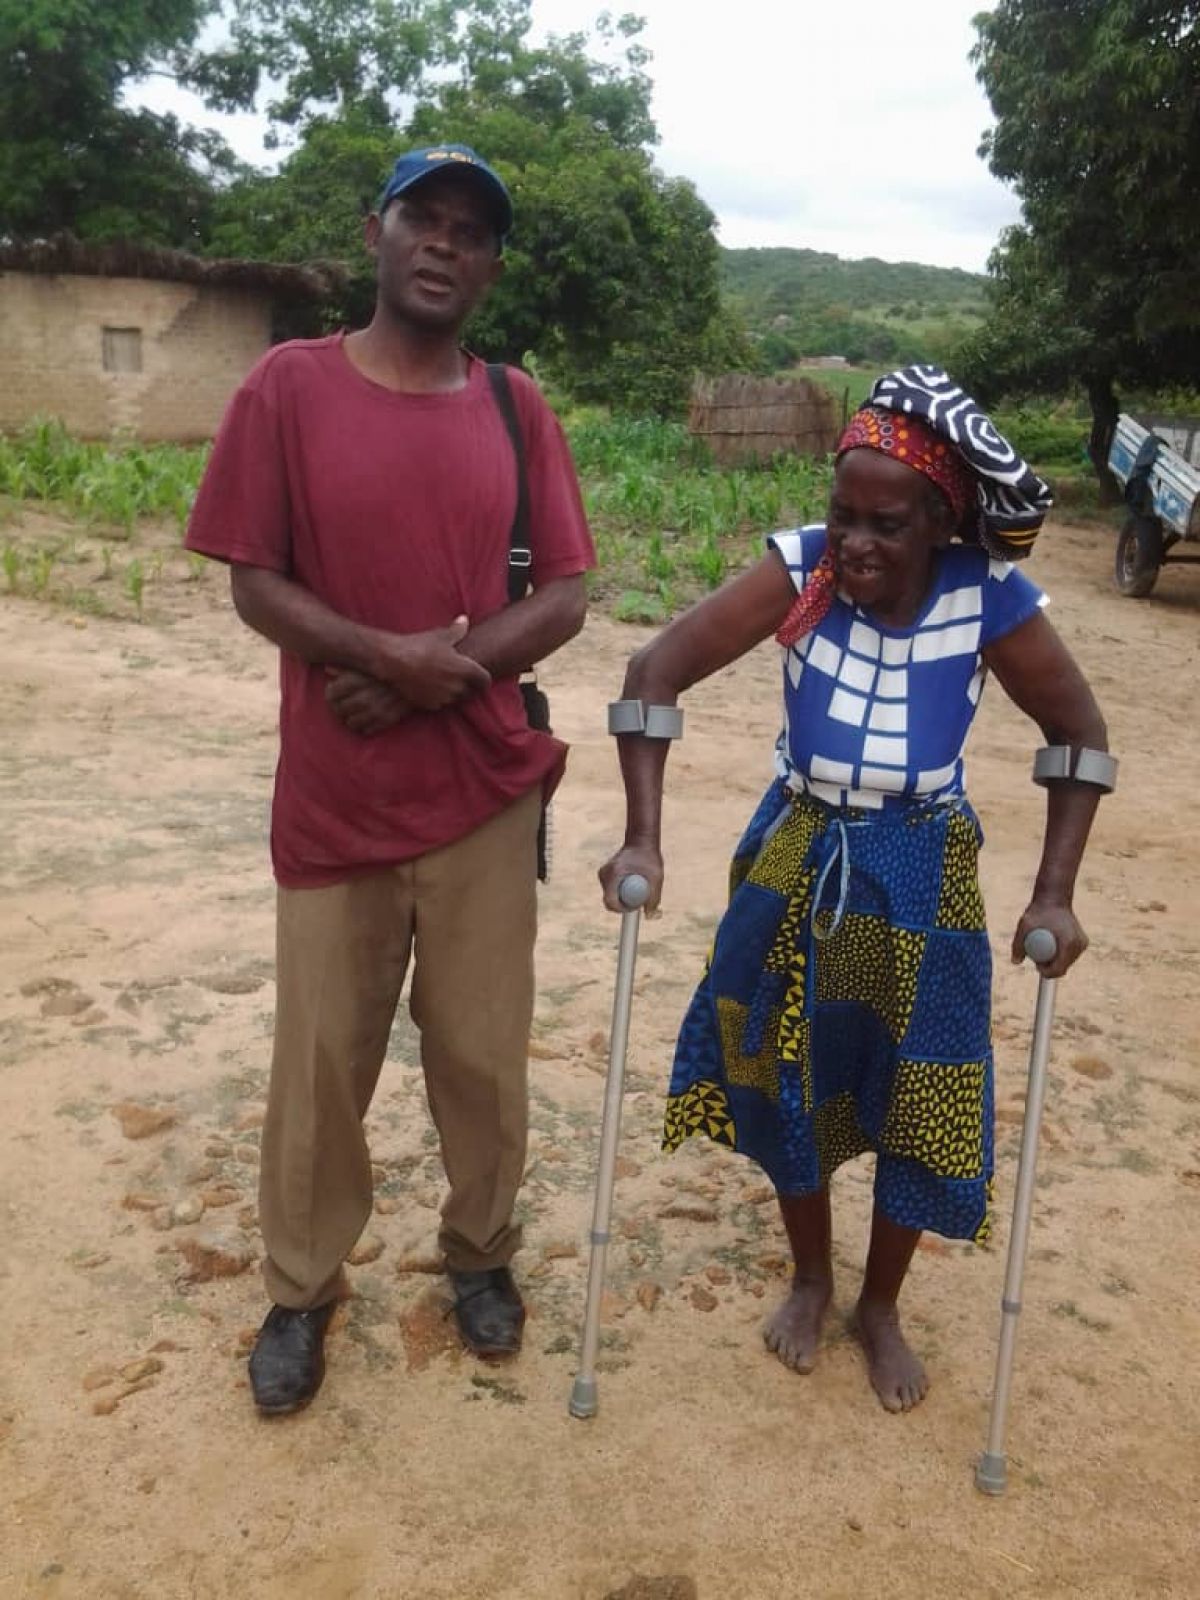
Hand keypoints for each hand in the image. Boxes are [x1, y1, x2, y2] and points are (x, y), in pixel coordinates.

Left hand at [325, 669, 410, 735]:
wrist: (419, 675)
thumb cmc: (389, 666)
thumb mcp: (367, 662)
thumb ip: (346, 666)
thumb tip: (327, 668)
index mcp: (356, 680)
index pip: (331, 694)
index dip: (330, 694)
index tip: (333, 693)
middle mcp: (364, 697)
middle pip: (339, 710)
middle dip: (337, 708)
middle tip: (341, 705)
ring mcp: (375, 711)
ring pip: (352, 723)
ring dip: (349, 720)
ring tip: (352, 715)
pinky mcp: (387, 720)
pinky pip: (368, 730)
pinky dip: (364, 727)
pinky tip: (365, 720)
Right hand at [375, 616, 490, 710]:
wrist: (394, 662)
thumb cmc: (419, 646)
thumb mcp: (440, 636)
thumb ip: (456, 630)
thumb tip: (464, 619)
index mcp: (465, 669)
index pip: (485, 681)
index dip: (484, 680)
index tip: (480, 678)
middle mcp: (457, 686)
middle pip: (471, 692)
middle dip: (468, 687)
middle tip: (461, 679)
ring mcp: (444, 697)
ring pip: (455, 699)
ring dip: (452, 693)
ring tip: (443, 682)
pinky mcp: (430, 705)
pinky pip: (439, 704)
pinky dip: (438, 698)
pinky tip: (430, 688)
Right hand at [598, 843, 663, 914]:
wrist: (641, 839)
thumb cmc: (649, 856)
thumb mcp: (656, 876)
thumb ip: (654, 897)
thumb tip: (650, 916)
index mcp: (614, 874)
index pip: (610, 902)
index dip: (622, 910)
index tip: (634, 908)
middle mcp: (605, 874)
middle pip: (610, 900)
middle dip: (623, 904)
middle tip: (639, 900)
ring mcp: (603, 874)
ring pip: (610, 896)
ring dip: (622, 897)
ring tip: (637, 888)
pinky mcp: (605, 874)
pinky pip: (611, 890)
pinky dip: (621, 891)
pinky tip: (631, 883)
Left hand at [1011, 899, 1087, 978]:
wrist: (1054, 898)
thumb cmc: (1039, 911)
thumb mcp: (1024, 925)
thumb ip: (1017, 944)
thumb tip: (1015, 962)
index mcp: (1069, 943)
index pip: (1059, 969)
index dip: (1046, 972)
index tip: (1036, 965)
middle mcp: (1079, 945)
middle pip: (1064, 968)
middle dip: (1050, 968)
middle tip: (1037, 959)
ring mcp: (1083, 944)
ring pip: (1067, 963)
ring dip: (1056, 962)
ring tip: (1044, 952)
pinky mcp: (1083, 942)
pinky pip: (1070, 956)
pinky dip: (1061, 955)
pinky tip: (1051, 948)